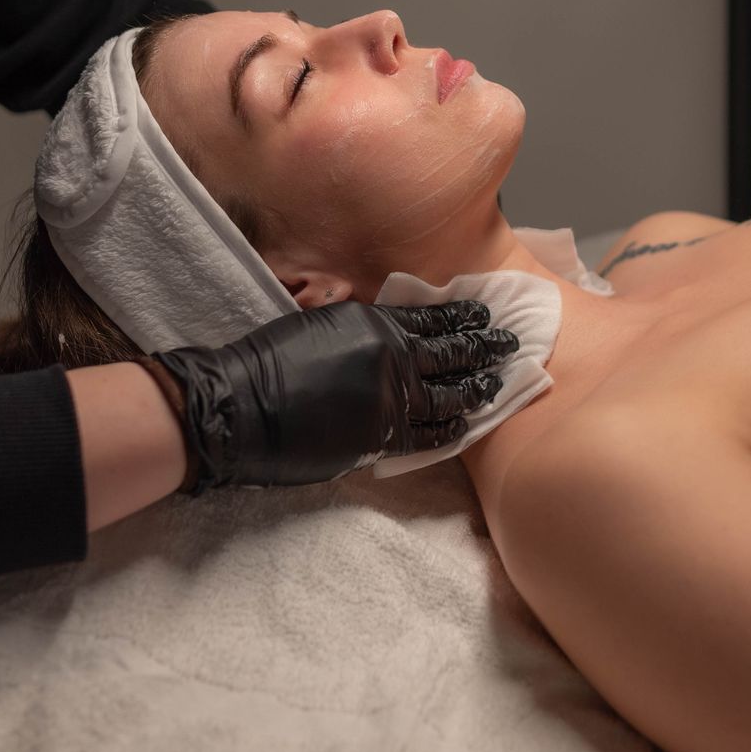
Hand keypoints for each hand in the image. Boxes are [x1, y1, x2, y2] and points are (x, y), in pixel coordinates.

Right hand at [150, 300, 518, 490]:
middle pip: (453, 353)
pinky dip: (450, 427)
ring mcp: (389, 399)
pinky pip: (428, 433)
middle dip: (486, 349)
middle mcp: (390, 356)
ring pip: (449, 394)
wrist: (238, 407)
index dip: (465, 317)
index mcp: (374, 322)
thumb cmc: (268, 361)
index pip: (433, 318)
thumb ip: (362, 327)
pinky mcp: (379, 437)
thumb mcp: (320, 322)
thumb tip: (390, 335)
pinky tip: (465, 424)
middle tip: (511, 346)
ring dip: (477, 389)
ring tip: (497, 385)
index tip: (486, 314)